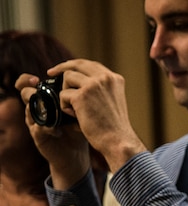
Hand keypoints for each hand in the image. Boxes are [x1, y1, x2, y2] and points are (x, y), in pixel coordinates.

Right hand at [16, 72, 92, 186]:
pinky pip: (37, 129)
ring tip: (52, 110)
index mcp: (47, 99)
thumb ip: (84, 95)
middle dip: (30, 89)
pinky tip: (57, 130)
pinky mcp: (39, 137)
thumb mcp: (84, 109)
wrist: (78, 153)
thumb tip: (94, 79)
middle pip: (26, 92)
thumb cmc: (81, 128)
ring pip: (29, 110)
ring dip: (40, 108)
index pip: (32, 83)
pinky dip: (47, 128)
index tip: (47, 73)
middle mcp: (39, 109)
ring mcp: (36, 122)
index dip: (32, 78)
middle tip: (38, 86)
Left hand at [24, 59, 146, 174]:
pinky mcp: (82, 96)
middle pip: (77, 64)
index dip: (75, 65)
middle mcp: (105, 78)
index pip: (91, 64)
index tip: (63, 70)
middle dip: (61, 67)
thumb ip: (101, 89)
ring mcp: (93, 85)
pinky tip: (75, 116)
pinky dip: (64, 107)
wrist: (118, 141)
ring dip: (65, 93)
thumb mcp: (113, 101)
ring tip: (74, 109)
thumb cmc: (114, 127)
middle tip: (50, 73)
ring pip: (67, 77)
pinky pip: (63, 95)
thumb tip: (78, 81)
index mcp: (115, 79)